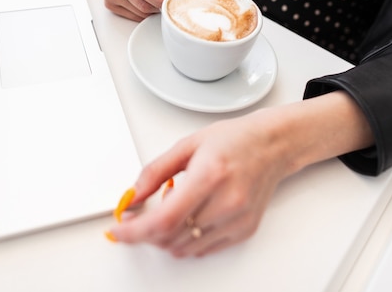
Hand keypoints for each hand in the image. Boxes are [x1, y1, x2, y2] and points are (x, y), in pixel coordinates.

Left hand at [108, 111, 292, 257]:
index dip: (135, 231)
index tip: (118, 230)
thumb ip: (155, 171)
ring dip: (165, 236)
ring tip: (169, 209)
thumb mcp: (187, 145)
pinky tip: (188, 218)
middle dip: (145, 232)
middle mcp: (227, 202)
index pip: (164, 219)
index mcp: (210, 176)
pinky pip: (203, 249)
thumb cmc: (234, 140)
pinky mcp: (244, 230)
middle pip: (171, 237)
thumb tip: (133, 195)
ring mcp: (237, 220)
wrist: (273, 146)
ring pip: (184, 248)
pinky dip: (186, 239)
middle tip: (137, 217)